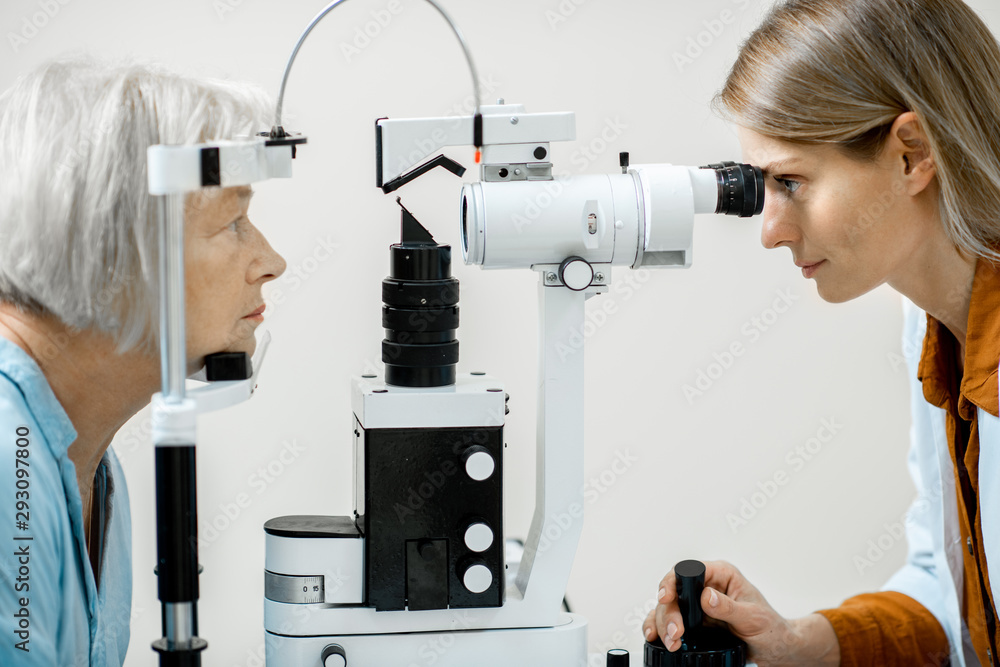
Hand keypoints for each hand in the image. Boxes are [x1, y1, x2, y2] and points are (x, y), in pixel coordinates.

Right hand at [641, 560, 839, 665]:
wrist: (775, 650)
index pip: (688, 570)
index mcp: (721, 575)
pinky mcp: (693, 621)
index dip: (672, 582)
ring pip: (668, 607)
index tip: (666, 598)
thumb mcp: (753, 617)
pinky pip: (670, 621)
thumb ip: (729, 607)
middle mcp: (706, 586)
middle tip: (675, 633)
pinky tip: (657, 638)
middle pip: (674, 592)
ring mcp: (697, 604)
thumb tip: (706, 596)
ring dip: (663, 624)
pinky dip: (660, 629)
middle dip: (668, 612)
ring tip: (672, 642)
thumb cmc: (770, 628)